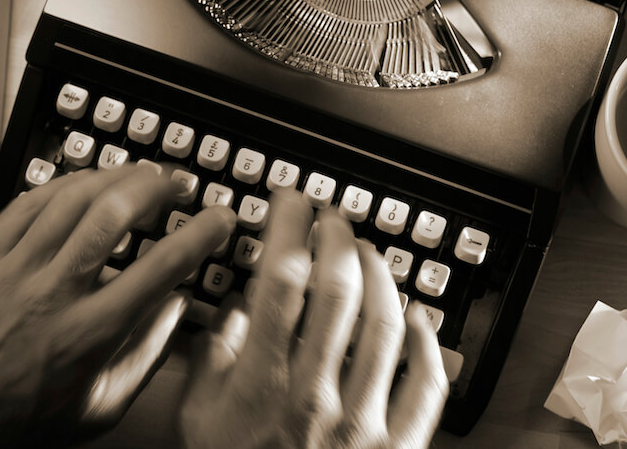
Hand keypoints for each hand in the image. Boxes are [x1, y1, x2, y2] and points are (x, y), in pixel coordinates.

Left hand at [0, 164, 235, 447]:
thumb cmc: (15, 421)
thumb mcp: (99, 408)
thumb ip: (146, 357)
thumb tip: (176, 309)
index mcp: (88, 334)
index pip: (161, 267)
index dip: (201, 234)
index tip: (218, 219)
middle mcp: (52, 294)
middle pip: (114, 214)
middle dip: (157, 186)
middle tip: (178, 183)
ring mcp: (11, 270)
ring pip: (71, 198)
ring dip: (115, 177)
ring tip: (139, 174)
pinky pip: (26, 202)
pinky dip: (63, 184)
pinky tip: (83, 182)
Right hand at [179, 190, 448, 448]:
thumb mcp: (197, 424)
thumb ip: (212, 360)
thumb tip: (236, 307)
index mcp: (263, 385)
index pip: (281, 279)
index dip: (287, 227)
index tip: (289, 202)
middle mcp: (317, 396)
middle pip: (339, 289)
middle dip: (338, 237)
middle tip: (333, 216)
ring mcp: (364, 422)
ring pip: (386, 324)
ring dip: (381, 277)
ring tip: (369, 254)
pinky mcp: (399, 447)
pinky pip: (427, 384)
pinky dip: (429, 344)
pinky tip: (419, 319)